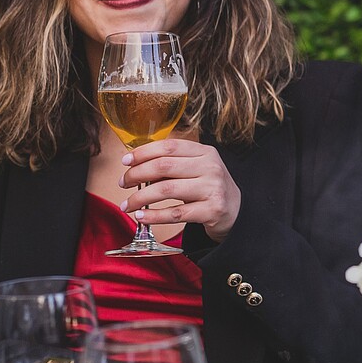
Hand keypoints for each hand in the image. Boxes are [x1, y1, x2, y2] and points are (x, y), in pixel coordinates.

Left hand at [122, 138, 243, 237]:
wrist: (237, 212)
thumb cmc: (209, 188)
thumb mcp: (197, 170)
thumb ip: (172, 166)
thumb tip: (137, 167)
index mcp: (205, 152)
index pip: (169, 146)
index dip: (143, 152)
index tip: (126, 161)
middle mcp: (210, 167)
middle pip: (164, 166)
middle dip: (137, 174)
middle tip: (124, 183)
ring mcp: (212, 189)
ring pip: (166, 190)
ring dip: (140, 198)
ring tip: (127, 204)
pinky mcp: (211, 210)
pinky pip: (175, 213)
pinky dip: (154, 216)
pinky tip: (141, 216)